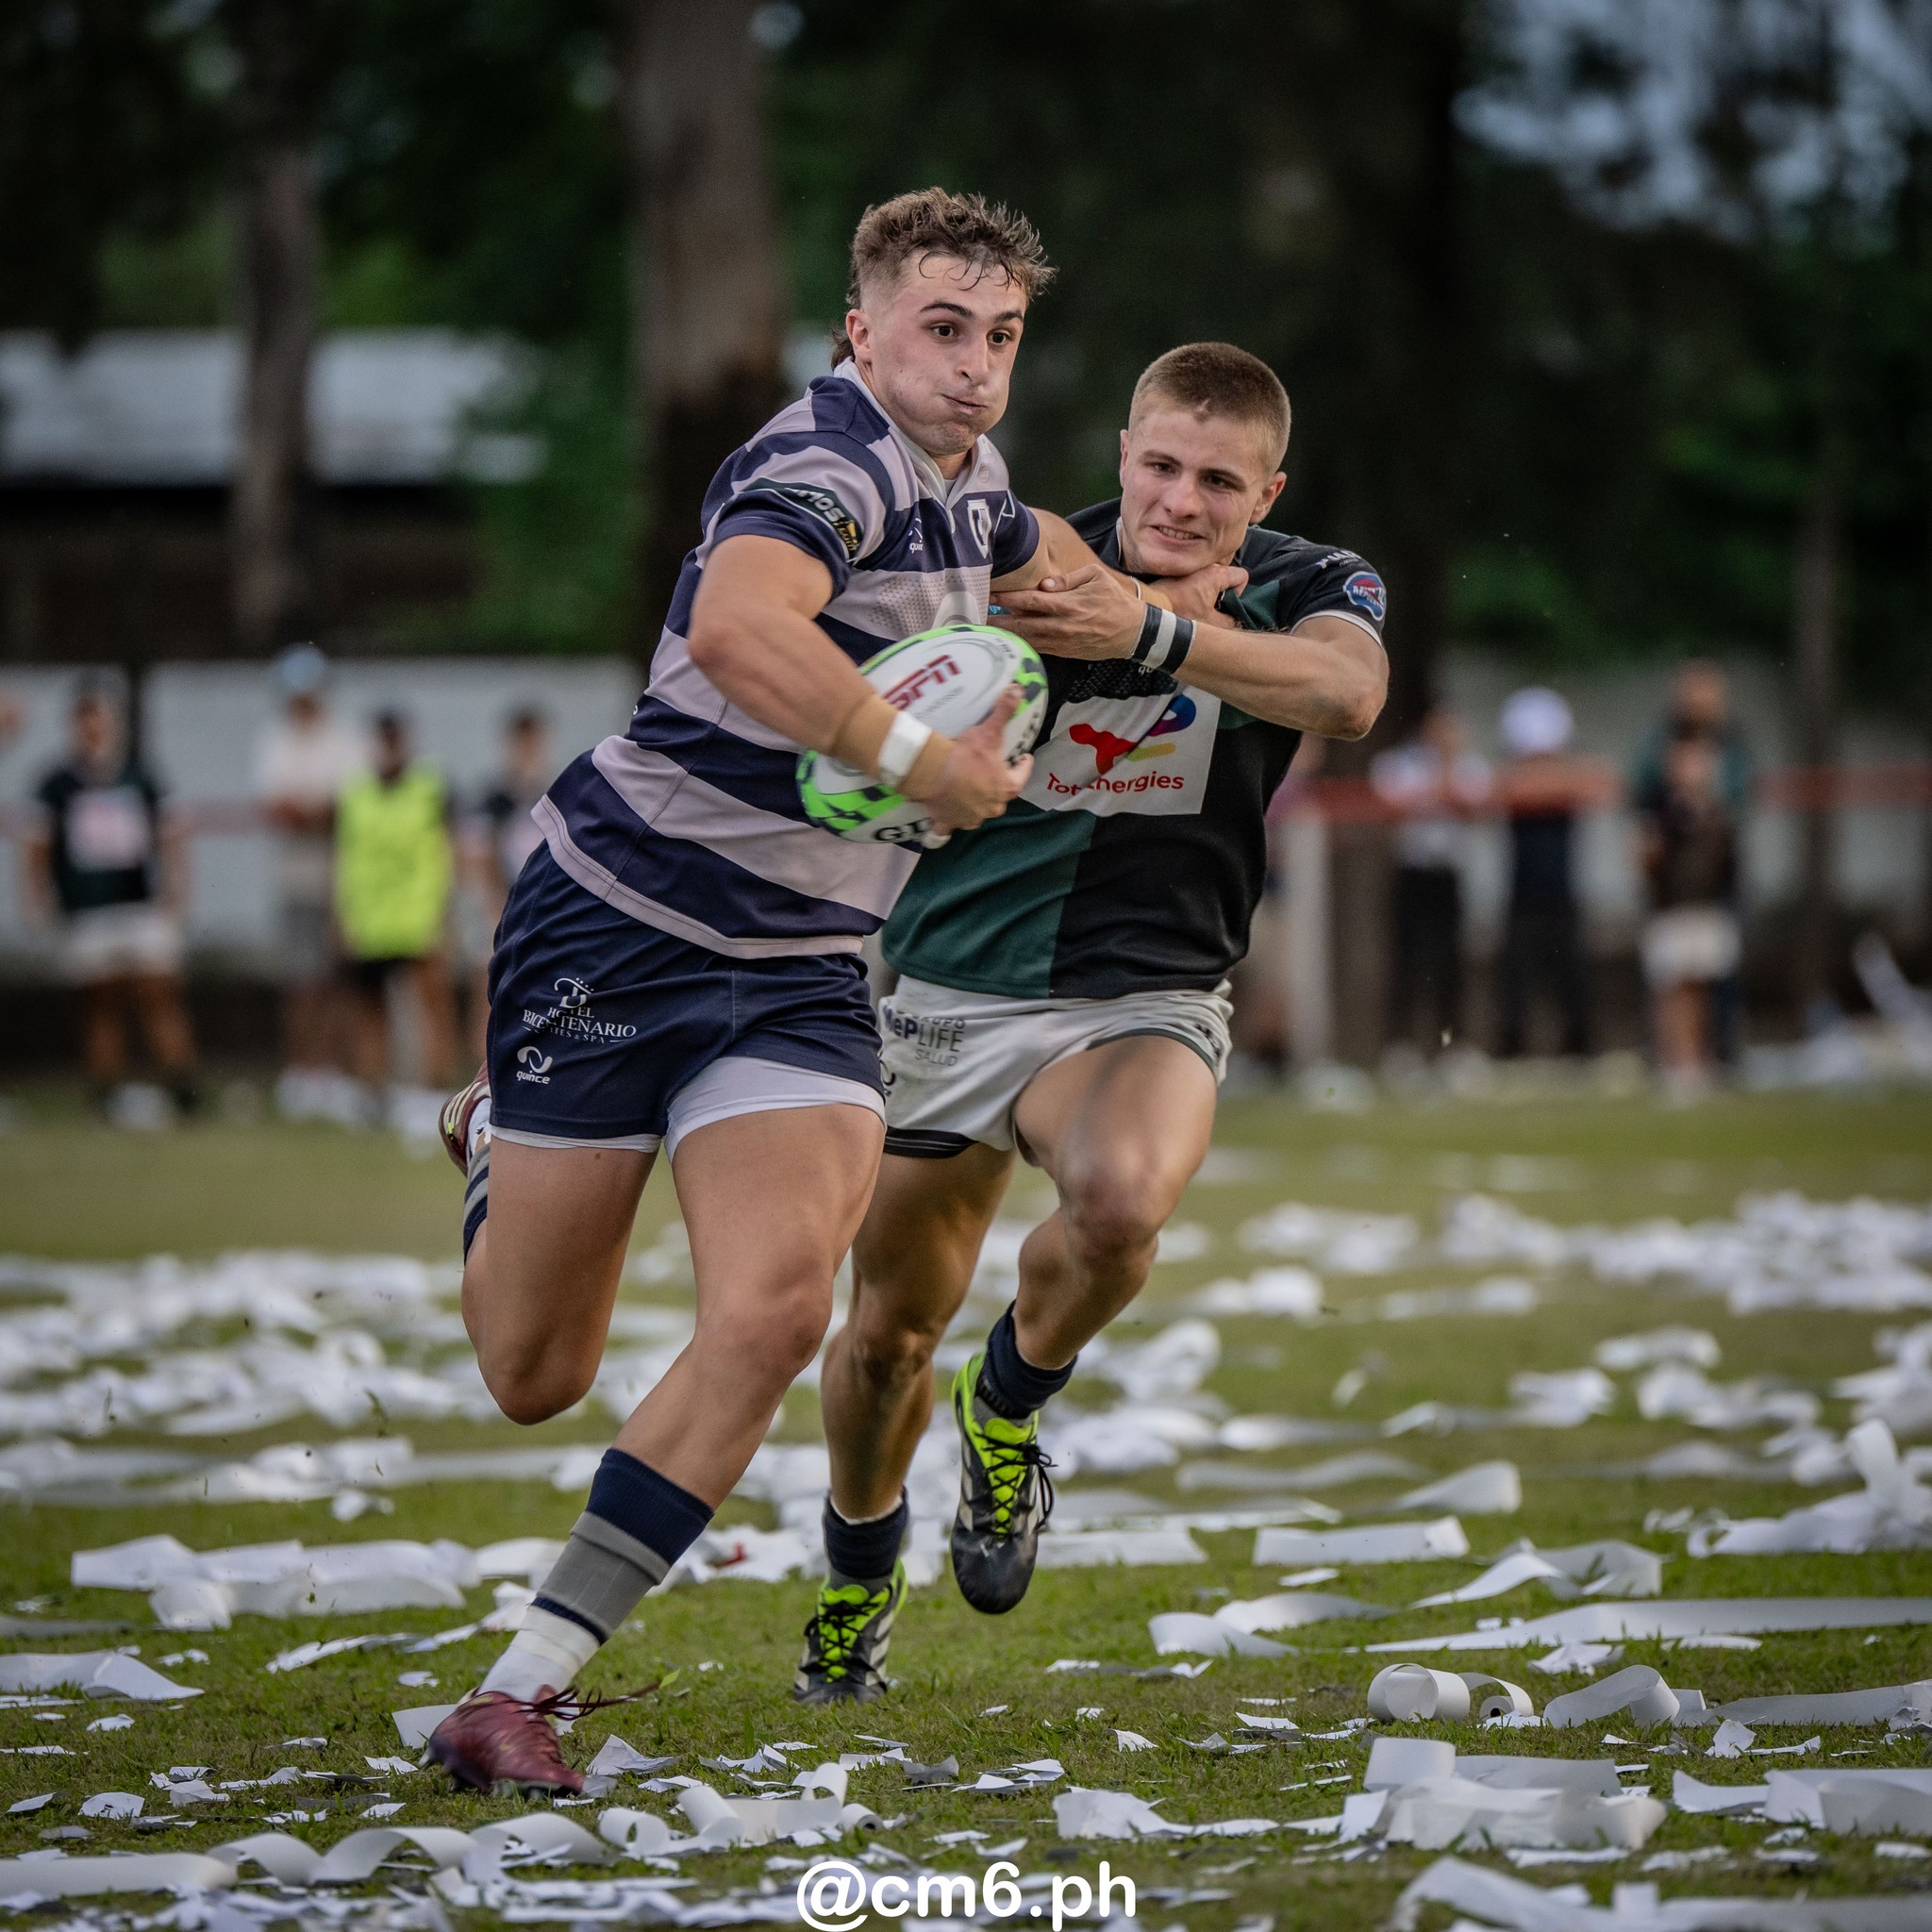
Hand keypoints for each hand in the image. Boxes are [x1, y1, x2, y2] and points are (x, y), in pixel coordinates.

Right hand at [903, 686, 1032, 833]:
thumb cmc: (965, 755)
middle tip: (990, 772)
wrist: (932, 773)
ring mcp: (970, 818)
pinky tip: (945, 817)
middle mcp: (992, 807)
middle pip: (1000, 796)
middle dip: (997, 786)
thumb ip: (1004, 711)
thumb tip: (1018, 689)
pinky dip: (947, 823)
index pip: (1021, 776)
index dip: (1023, 765)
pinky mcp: (947, 822)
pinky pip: (947, 827)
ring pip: (977, 812)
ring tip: (969, 789)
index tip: (1023, 757)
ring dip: (975, 803)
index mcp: (1006, 787)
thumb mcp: (988, 731)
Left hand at [994, 562, 1143, 660]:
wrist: (1133, 632)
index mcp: (1068, 604)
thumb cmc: (1114, 600)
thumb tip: (1044, 583)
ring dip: (1005, 635)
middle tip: (975, 616)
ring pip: (1027, 639)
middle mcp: (1062, 625)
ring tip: (985, 630)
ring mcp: (1062, 642)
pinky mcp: (1064, 652)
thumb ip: (1068, 578)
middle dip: (998, 620)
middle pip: (1022, 623)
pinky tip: (1007, 639)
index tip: (990, 592)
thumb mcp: (1096, 577)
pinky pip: (1037, 648)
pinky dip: (1021, 644)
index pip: (1030, 599)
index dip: (1008, 596)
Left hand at [1155, 561, 1247, 621]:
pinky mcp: (1176, 575)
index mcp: (1216, 574)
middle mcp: (1204, 566)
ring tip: (1196, 610)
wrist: (1150, 608)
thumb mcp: (1212, 624)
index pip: (1241, 576)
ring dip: (1207, 595)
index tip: (1227, 605)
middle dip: (1222, 595)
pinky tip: (1185, 606)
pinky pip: (1193, 582)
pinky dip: (1193, 593)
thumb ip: (1230, 621)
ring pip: (1208, 581)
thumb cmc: (1180, 614)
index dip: (1240, 592)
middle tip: (1212, 611)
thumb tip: (1234, 620)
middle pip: (1225, 578)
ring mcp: (1189, 569)